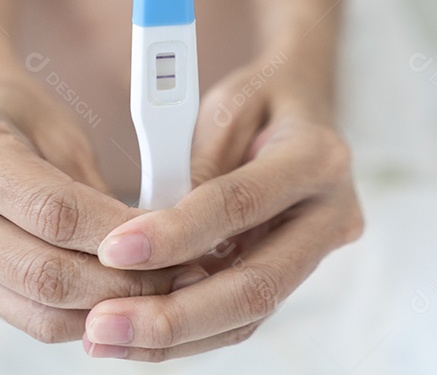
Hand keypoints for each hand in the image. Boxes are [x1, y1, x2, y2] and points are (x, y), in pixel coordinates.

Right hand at [0, 74, 205, 342]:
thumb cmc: (23, 118)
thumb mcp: (64, 132)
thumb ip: (97, 191)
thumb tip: (154, 242)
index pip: (52, 210)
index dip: (117, 234)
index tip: (170, 240)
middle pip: (42, 273)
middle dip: (120, 282)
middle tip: (179, 277)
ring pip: (36, 309)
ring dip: (108, 310)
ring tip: (163, 294)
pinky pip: (28, 317)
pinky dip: (83, 316)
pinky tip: (125, 301)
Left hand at [82, 50, 363, 360]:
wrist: (303, 109)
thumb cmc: (261, 100)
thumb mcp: (225, 106)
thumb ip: (195, 162)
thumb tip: (148, 226)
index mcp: (317, 157)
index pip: (243, 204)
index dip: (178, 232)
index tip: (114, 249)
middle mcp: (330, 213)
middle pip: (257, 286)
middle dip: (176, 316)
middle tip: (106, 325)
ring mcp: (317, 251)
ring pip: (248, 315)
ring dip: (173, 337)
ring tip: (105, 336)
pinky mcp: (292, 274)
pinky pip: (238, 316)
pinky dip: (184, 332)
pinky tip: (133, 334)